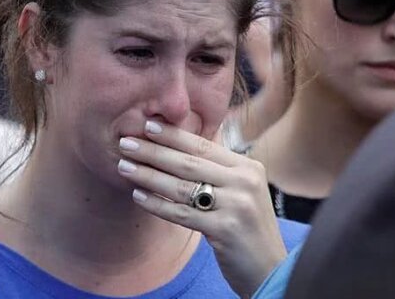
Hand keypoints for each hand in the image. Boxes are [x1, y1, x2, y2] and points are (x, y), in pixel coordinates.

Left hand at [118, 121, 285, 298]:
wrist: (270, 269)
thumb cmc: (248, 228)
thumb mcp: (242, 191)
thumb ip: (218, 170)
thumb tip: (178, 145)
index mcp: (248, 167)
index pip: (203, 145)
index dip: (172, 135)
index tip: (146, 125)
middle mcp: (244, 182)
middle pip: (188, 163)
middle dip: (153, 151)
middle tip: (125, 143)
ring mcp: (236, 205)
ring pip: (181, 186)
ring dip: (148, 175)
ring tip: (124, 167)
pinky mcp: (225, 229)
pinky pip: (181, 213)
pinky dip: (156, 204)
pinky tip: (138, 196)